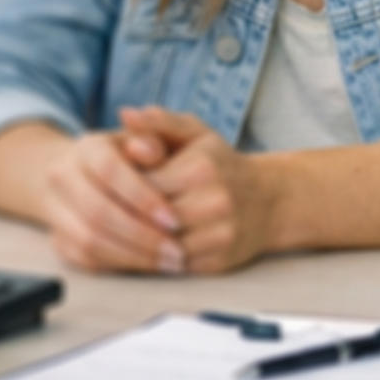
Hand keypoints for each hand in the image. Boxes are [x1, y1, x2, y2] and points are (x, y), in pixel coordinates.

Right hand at [37, 127, 186, 273]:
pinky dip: (119, 266)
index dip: (142, 197)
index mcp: (87, 148)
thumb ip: (152, 142)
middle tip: (177, 251)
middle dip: (141, 235)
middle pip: (96, 211)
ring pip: (88, 240)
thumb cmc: (127, 158)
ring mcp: (55, 209)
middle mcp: (62, 176)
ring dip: (132, 256)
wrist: (81, 174)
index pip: (109, 170)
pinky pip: (85, 259)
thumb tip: (150, 151)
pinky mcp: (58, 238)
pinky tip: (148, 265)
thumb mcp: (143, 142)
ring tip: (168, 262)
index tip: (174, 220)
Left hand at [121, 106, 277, 274]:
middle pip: (151, 217)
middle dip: (128, 215)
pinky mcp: (222, 261)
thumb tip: (126, 114)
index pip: (144, 184)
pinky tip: (147, 246)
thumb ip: (158, 123)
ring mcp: (221, 234)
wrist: (268, 200)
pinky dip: (158, 258)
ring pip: (162, 244)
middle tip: (110, 211)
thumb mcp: (193, 133)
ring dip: (140, 240)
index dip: (123, 187)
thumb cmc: (219, 162)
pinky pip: (177, 265)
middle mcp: (216, 201)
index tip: (111, 185)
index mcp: (202, 167)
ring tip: (125, 229)